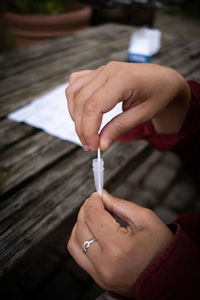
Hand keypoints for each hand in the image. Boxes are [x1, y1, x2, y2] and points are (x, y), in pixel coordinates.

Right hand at [66, 62, 190, 150]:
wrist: (163, 78)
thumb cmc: (158, 94)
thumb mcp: (143, 114)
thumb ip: (120, 127)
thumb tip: (101, 143)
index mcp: (123, 79)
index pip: (94, 106)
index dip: (89, 129)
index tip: (93, 146)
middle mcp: (108, 71)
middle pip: (81, 101)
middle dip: (81, 127)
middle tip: (89, 145)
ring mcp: (101, 70)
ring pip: (74, 92)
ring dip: (75, 115)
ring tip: (86, 132)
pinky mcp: (97, 72)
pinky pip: (76, 84)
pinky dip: (74, 101)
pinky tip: (82, 113)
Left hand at [67, 190, 172, 297]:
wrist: (168, 277)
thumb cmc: (162, 247)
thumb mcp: (146, 219)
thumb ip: (120, 205)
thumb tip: (102, 196)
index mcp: (120, 247)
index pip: (93, 216)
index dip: (93, 201)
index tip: (98, 195)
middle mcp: (105, 263)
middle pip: (81, 227)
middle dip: (86, 209)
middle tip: (96, 202)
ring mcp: (100, 274)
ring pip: (74, 242)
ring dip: (80, 224)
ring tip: (93, 216)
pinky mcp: (98, 279)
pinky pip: (78, 255)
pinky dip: (80, 238)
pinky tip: (92, 231)